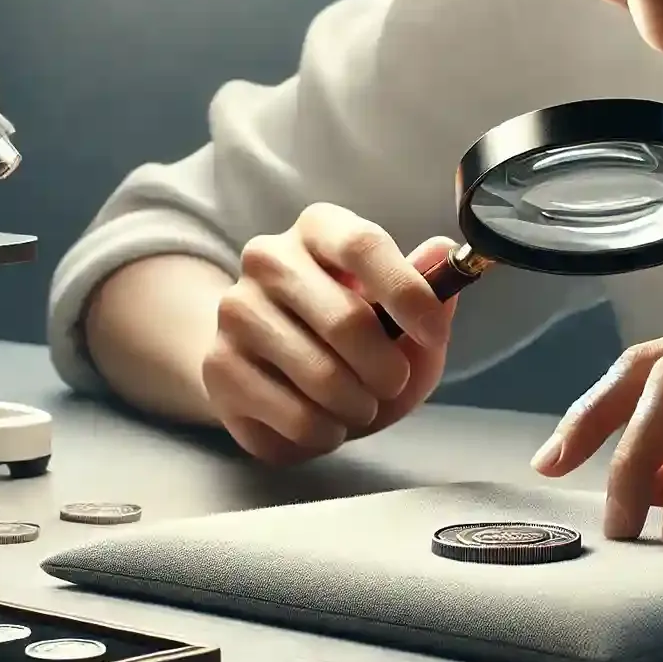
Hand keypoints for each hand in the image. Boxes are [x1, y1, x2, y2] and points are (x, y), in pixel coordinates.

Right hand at [203, 203, 456, 463]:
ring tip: (359, 404)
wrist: (270, 370)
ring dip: (359, 406)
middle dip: (387, 370)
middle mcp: (268, 258)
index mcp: (319, 228)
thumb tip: (444, 252)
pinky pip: (294, 416)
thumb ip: (429, 289)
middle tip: (392, 384)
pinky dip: (326, 432)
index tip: (434, 335)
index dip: (406, 293)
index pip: (362, 246)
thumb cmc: (351, 337)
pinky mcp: (218, 366)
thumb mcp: (403, 315)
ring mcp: (236, 310)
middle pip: (346, 319)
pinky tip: (324, 422)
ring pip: (321, 376)